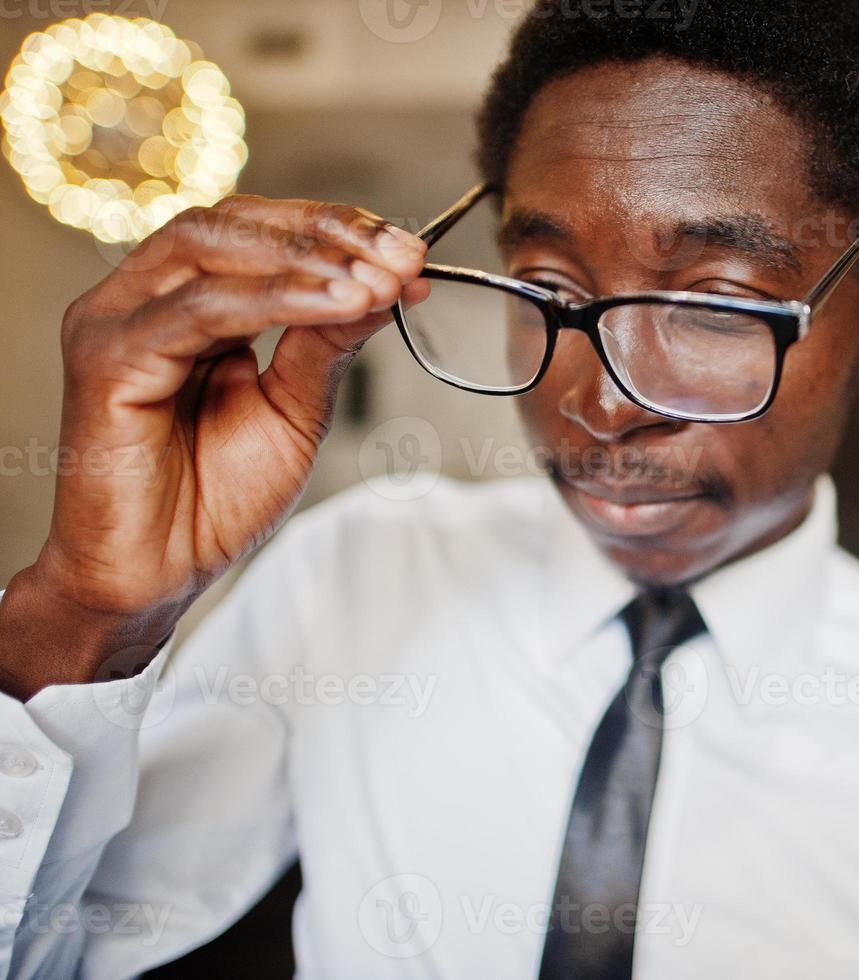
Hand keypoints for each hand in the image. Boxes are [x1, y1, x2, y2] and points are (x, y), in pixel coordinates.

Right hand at [0, 196, 427, 697]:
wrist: (157, 574)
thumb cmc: (214, 498)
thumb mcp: (296, 407)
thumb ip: (329, 341)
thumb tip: (390, 282)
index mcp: (184, 300)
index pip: (257, 229)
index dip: (335, 226)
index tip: (408, 247)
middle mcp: (142, 298)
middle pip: (232, 222)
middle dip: (328, 231)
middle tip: (400, 253)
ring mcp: (118, 321)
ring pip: (213, 250)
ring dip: (309, 258)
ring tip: (378, 279)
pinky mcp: (108, 359)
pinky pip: (201, 310)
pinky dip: (278, 299)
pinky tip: (339, 305)